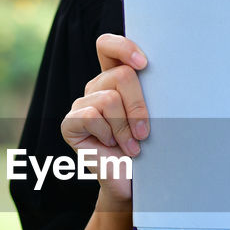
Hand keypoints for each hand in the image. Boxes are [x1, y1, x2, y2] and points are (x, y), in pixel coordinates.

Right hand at [62, 33, 150, 206]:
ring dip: (126, 127)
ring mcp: (80, 105)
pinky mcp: (70, 124)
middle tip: (144, 132)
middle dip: (138, 106)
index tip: (144, 64)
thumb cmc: (150, 150)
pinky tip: (111, 146)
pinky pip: (91, 115)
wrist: (135, 184)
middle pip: (120, 74)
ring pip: (109, 98)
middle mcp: (96, 88)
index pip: (107, 45)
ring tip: (131, 145)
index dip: (123, 46)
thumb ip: (152, 91)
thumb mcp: (156, 115)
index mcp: (114, 78)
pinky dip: (108, 134)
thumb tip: (159, 72)